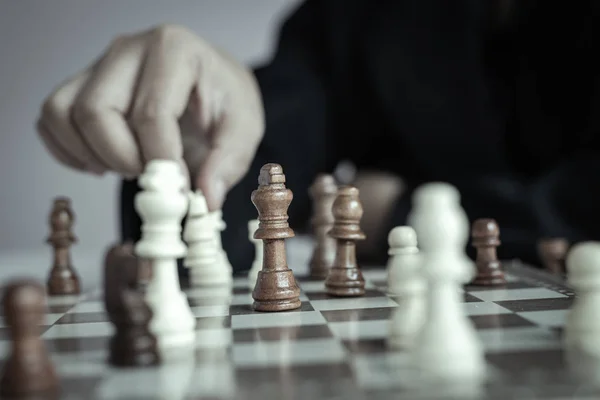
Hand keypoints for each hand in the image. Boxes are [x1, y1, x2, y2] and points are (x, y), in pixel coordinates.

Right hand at [37, 24, 263, 209]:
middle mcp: (129, 49)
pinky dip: (69, 151)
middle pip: (96, 111)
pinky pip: (51, 120)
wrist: (210, 84)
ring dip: (92, 155)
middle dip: (121, 159)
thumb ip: (228, 162)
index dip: (160, 161)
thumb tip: (204, 200)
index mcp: (174, 50)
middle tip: (151, 176)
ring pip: (62, 114)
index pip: (152, 113)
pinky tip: (104, 162)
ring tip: (131, 166)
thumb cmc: (225, 101)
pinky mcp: (81, 84)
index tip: (176, 190)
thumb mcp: (244, 129)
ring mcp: (99, 64)